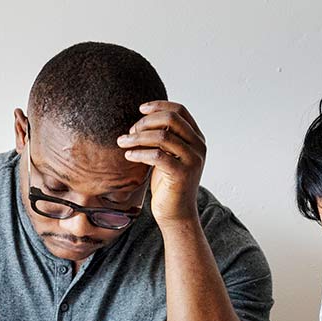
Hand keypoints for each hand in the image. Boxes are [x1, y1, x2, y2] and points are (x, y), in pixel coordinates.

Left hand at [117, 100, 204, 224]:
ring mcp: (192, 160)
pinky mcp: (182, 173)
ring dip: (138, 137)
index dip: (159, 106)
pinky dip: (139, 153)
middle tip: (130, 132)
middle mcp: (199, 146)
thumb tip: (143, 119)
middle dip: (146, 122)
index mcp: (197, 138)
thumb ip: (164, 137)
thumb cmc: (168, 184)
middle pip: (171, 119)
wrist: (176, 214)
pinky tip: (129, 155)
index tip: (140, 109)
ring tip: (123, 142)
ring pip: (162, 136)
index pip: (180, 110)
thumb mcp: (168, 155)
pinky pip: (157, 155)